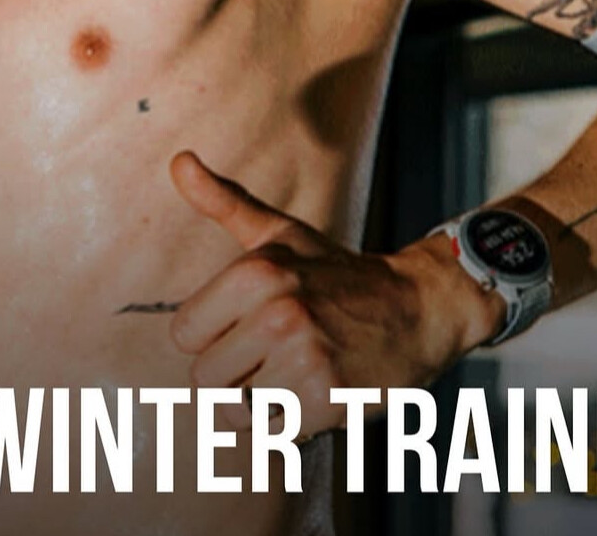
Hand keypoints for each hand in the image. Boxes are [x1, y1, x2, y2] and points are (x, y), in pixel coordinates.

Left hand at [169, 151, 501, 436]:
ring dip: (260, 406)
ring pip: (233, 413)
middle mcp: (276, 310)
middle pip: (205, 379)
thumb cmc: (339, 274)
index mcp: (256, 271)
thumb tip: (178, 161)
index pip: (185, 335)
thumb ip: (223, 202)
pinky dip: (289, 425)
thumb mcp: (280, 234)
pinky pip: (271, 434)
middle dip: (234, 378)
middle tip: (274, 357)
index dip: (214, 338)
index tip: (247, 327)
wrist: (419, 307)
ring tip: (291, 376)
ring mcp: (302, 355)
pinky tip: (316, 395)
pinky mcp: (325, 398)